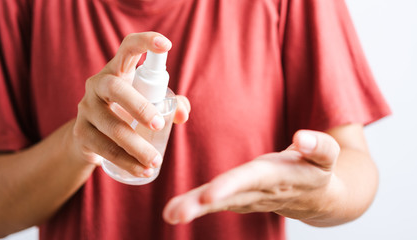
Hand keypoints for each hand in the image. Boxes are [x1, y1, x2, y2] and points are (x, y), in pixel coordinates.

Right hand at [72, 32, 190, 176]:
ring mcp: (85, 108)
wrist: (91, 138)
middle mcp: (97, 85)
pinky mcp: (80, 132)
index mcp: (117, 71)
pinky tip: (141, 171)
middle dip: (140, 107)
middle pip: (115, 88)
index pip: (128, 48)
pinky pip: (104, 148)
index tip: (167, 44)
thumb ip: (168, 104)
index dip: (146, 42)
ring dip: (137, 147)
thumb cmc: (127, 114)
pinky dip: (126, 162)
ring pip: (112, 126)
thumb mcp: (147, 105)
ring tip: (156, 161)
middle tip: (160, 126)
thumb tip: (182, 114)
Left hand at [163, 130, 340, 223]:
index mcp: (278, 176)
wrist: (318, 198)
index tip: (210, 196)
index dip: (231, 186)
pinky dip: (195, 205)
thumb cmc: (317, 169)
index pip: (251, 180)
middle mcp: (259, 190)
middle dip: (201, 204)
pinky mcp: (240, 198)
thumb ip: (318, 146)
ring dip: (192, 208)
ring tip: (169, 214)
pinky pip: (215, 202)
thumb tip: (302, 138)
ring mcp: (248, 197)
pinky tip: (174, 210)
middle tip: (174, 213)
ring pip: (217, 203)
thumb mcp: (328, 155)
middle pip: (227, 196)